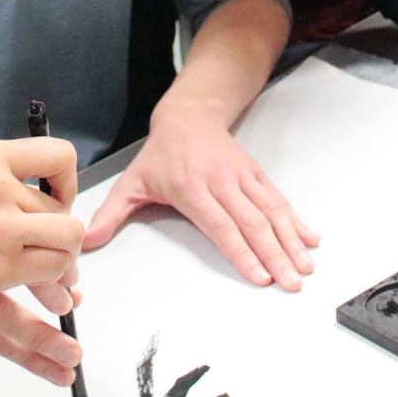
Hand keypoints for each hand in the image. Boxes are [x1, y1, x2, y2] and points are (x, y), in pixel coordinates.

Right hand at [0, 138, 81, 307]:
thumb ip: (3, 179)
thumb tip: (53, 202)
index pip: (59, 156)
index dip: (67, 182)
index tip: (55, 199)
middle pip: (63, 208)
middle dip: (58, 231)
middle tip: (39, 245)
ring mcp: (2, 225)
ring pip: (69, 238)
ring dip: (62, 256)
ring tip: (42, 264)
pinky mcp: (2, 265)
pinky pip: (53, 269)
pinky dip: (51, 279)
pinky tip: (31, 281)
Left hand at [83, 99, 316, 290]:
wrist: (188, 115)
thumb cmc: (161, 153)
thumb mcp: (132, 181)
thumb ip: (111, 214)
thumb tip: (87, 242)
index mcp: (192, 188)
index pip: (221, 225)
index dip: (242, 251)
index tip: (260, 275)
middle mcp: (221, 182)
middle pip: (252, 223)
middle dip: (274, 254)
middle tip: (291, 281)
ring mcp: (242, 176)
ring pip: (271, 211)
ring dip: (291, 240)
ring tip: (306, 265)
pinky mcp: (255, 173)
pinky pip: (278, 199)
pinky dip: (296, 219)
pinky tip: (310, 238)